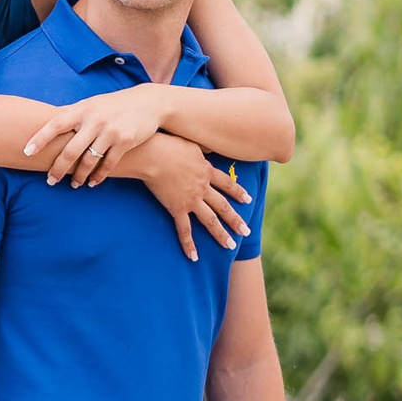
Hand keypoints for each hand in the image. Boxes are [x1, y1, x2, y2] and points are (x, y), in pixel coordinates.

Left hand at [28, 91, 172, 187]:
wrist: (148, 103)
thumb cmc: (113, 104)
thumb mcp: (91, 103)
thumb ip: (71, 112)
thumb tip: (45, 117)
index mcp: (82, 110)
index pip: (55, 124)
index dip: (39, 138)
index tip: (26, 152)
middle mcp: (94, 120)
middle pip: (70, 150)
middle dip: (58, 169)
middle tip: (50, 181)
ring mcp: (110, 132)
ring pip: (89, 161)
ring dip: (79, 176)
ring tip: (74, 184)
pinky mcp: (125, 142)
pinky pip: (108, 164)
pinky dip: (99, 176)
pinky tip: (92, 182)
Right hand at [138, 135, 250, 260]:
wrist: (153, 155)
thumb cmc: (168, 144)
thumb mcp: (191, 144)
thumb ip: (201, 150)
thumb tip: (209, 149)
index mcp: (206, 171)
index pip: (227, 184)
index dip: (238, 192)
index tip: (248, 200)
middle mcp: (203, 188)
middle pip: (223, 206)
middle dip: (236, 219)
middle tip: (246, 231)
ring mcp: (191, 200)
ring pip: (210, 220)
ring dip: (221, 234)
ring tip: (230, 246)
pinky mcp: (176, 208)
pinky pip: (184, 230)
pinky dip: (189, 244)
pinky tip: (194, 257)